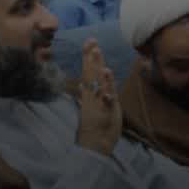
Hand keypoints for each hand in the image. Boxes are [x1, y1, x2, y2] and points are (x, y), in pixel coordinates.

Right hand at [76, 39, 121, 155]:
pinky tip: (108, 80)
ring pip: (98, 84)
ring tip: (97, 54)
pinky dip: (107, 91)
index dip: (88, 57)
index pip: (88, 72)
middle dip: (92, 58)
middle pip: (91, 75)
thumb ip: (88, 96)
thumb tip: (81, 86)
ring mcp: (98, 105)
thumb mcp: (91, 109)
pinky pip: (107, 100)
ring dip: (98, 70)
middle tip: (92, 42)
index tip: (89, 41)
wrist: (95, 146)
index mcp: (90, 95)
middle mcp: (93, 97)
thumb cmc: (96, 128)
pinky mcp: (106, 113)